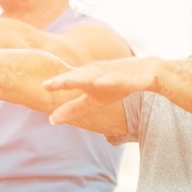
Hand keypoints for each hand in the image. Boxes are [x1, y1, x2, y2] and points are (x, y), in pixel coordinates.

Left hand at [43, 57, 159, 124]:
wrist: (148, 71)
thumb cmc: (115, 85)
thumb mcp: (93, 101)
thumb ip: (73, 108)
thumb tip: (50, 120)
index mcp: (88, 78)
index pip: (69, 81)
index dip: (56, 84)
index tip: (42, 86)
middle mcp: (98, 73)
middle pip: (78, 77)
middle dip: (63, 80)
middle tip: (46, 85)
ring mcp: (113, 73)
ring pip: (96, 76)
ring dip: (83, 78)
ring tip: (68, 83)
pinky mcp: (130, 77)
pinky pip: (119, 79)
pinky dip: (110, 81)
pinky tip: (101, 83)